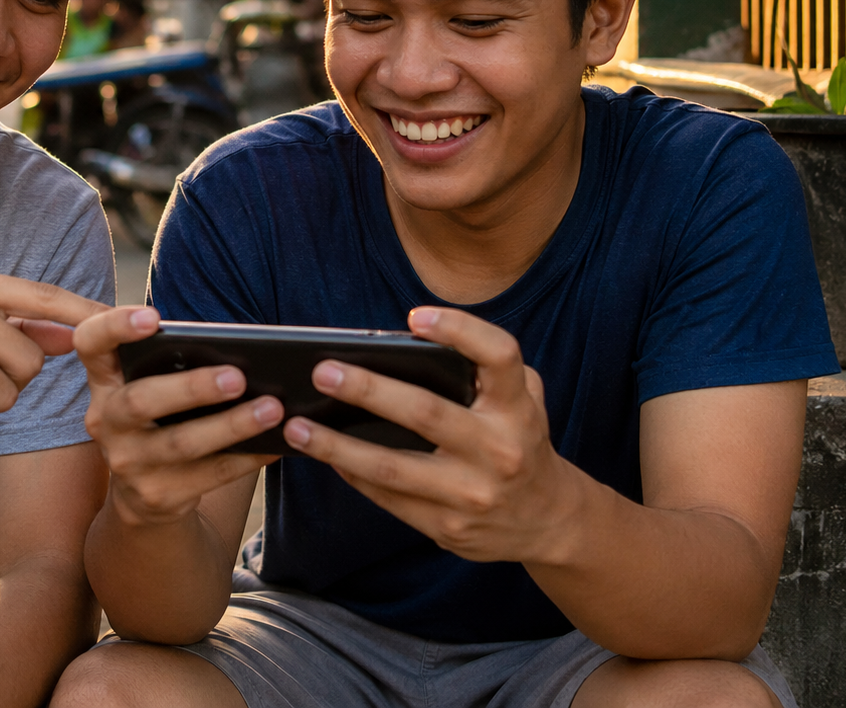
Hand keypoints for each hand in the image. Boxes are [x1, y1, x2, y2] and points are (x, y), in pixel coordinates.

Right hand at [73, 307, 280, 526]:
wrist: (143, 495)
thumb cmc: (159, 419)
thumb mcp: (148, 387)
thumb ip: (170, 363)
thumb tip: (236, 351)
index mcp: (104, 380)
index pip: (90, 343)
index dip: (115, 327)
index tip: (153, 318)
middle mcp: (106, 421)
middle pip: (141, 400)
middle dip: (192, 388)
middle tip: (238, 377)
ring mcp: (127, 463)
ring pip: (182, 443)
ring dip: (232, 425)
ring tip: (272, 408)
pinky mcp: (156, 495)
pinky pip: (209, 475)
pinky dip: (245, 457)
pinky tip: (273, 444)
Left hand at [282, 306, 582, 563]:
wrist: (549, 520)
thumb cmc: (521, 440)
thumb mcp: (524, 401)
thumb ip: (486, 372)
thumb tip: (409, 345)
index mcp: (518, 408)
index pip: (499, 358)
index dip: (460, 331)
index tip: (415, 317)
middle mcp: (499, 450)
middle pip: (425, 413)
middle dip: (368, 390)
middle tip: (322, 370)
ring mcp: (472, 494)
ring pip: (391, 467)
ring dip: (336, 446)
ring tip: (297, 426)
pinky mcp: (448, 528)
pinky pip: (388, 497)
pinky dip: (352, 474)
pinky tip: (324, 455)